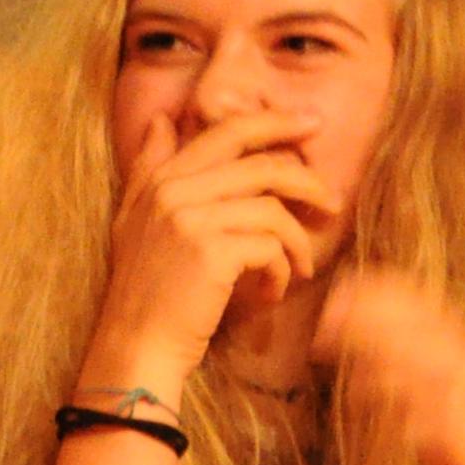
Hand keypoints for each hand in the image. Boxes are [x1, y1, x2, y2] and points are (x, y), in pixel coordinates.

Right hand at [84, 110, 343, 392]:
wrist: (135, 345)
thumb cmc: (143, 289)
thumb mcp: (134, 220)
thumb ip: (148, 169)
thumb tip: (160, 119)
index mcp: (160, 180)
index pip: (227, 133)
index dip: (276, 122)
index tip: (313, 125)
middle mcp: (173, 192)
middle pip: (262, 167)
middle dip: (307, 182)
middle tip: (331, 204)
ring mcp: (191, 220)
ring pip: (273, 210)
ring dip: (298, 242)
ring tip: (301, 266)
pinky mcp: (212, 252)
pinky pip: (271, 248)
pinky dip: (280, 273)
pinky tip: (269, 293)